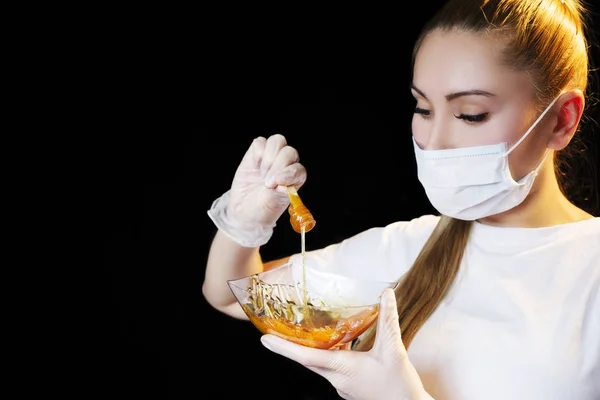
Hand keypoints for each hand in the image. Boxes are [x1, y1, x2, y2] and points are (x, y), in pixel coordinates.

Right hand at [229, 134, 305, 226]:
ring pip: (277, 141)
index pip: (299, 169)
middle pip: (289, 152)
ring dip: (269, 157)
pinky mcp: (257, 153)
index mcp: (295, 179)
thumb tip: (284, 187)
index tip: (276, 183)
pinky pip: (260, 142)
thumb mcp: (272, 205)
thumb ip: (279, 194)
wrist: (244, 209)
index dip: (289, 174)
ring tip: (262, 173)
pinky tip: (254, 166)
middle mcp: (286, 165)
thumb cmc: (262, 208)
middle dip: (277, 166)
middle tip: (266, 183)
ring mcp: (272, 157)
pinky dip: (257, 153)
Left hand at [260, 289, 432, 399]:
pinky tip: (335, 344)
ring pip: (319, 364)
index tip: (265, 339)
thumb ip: (388, 320)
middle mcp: (337, 379)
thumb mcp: (394, 349)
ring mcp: (342, 385)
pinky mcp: (349, 387)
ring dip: (308, 350)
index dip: (284, 348)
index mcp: (343, 368)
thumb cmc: (399, 384)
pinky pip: (331, 368)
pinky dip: (326, 355)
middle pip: (307, 360)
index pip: (306, 357)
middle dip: (288, 347)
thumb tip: (387, 294)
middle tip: (271, 334)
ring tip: (299, 334)